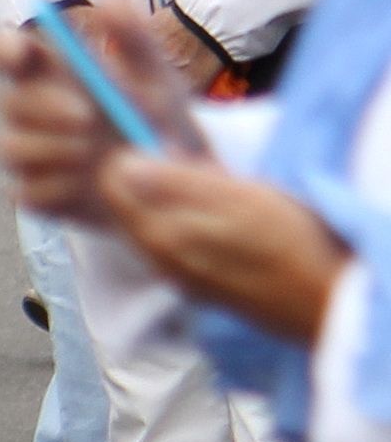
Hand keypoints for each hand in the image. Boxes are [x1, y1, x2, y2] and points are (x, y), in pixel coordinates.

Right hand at [0, 3, 205, 219]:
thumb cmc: (163, 121)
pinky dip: (61, 189)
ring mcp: (33, 156)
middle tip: (87, 117)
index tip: (23, 52)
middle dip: (45, 109)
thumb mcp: (159, 77)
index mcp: (54, 78)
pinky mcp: (39, 195)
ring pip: (13, 148)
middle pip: (10, 104)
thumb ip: (136, 39)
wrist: (182, 182)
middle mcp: (33, 114)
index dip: (5, 48)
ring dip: (55, 150)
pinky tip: (94, 186)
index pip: (10, 54)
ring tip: (98, 155)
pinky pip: (29, 192)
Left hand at [95, 149, 350, 346]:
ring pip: (155, 221)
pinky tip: (224, 212)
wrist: (330, 298)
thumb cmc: (288, 239)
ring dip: (175, 196)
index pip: (111, 184)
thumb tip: (123, 165)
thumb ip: (173, 181)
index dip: (134, 155)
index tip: (168, 143)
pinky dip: (191, 219)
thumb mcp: (234, 196)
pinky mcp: (202, 284)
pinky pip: (178, 241)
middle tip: (198, 161)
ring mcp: (178, 276)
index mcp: (158, 236)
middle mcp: (157, 260)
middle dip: (154, 175)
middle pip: (130, 203)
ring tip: (216, 183)